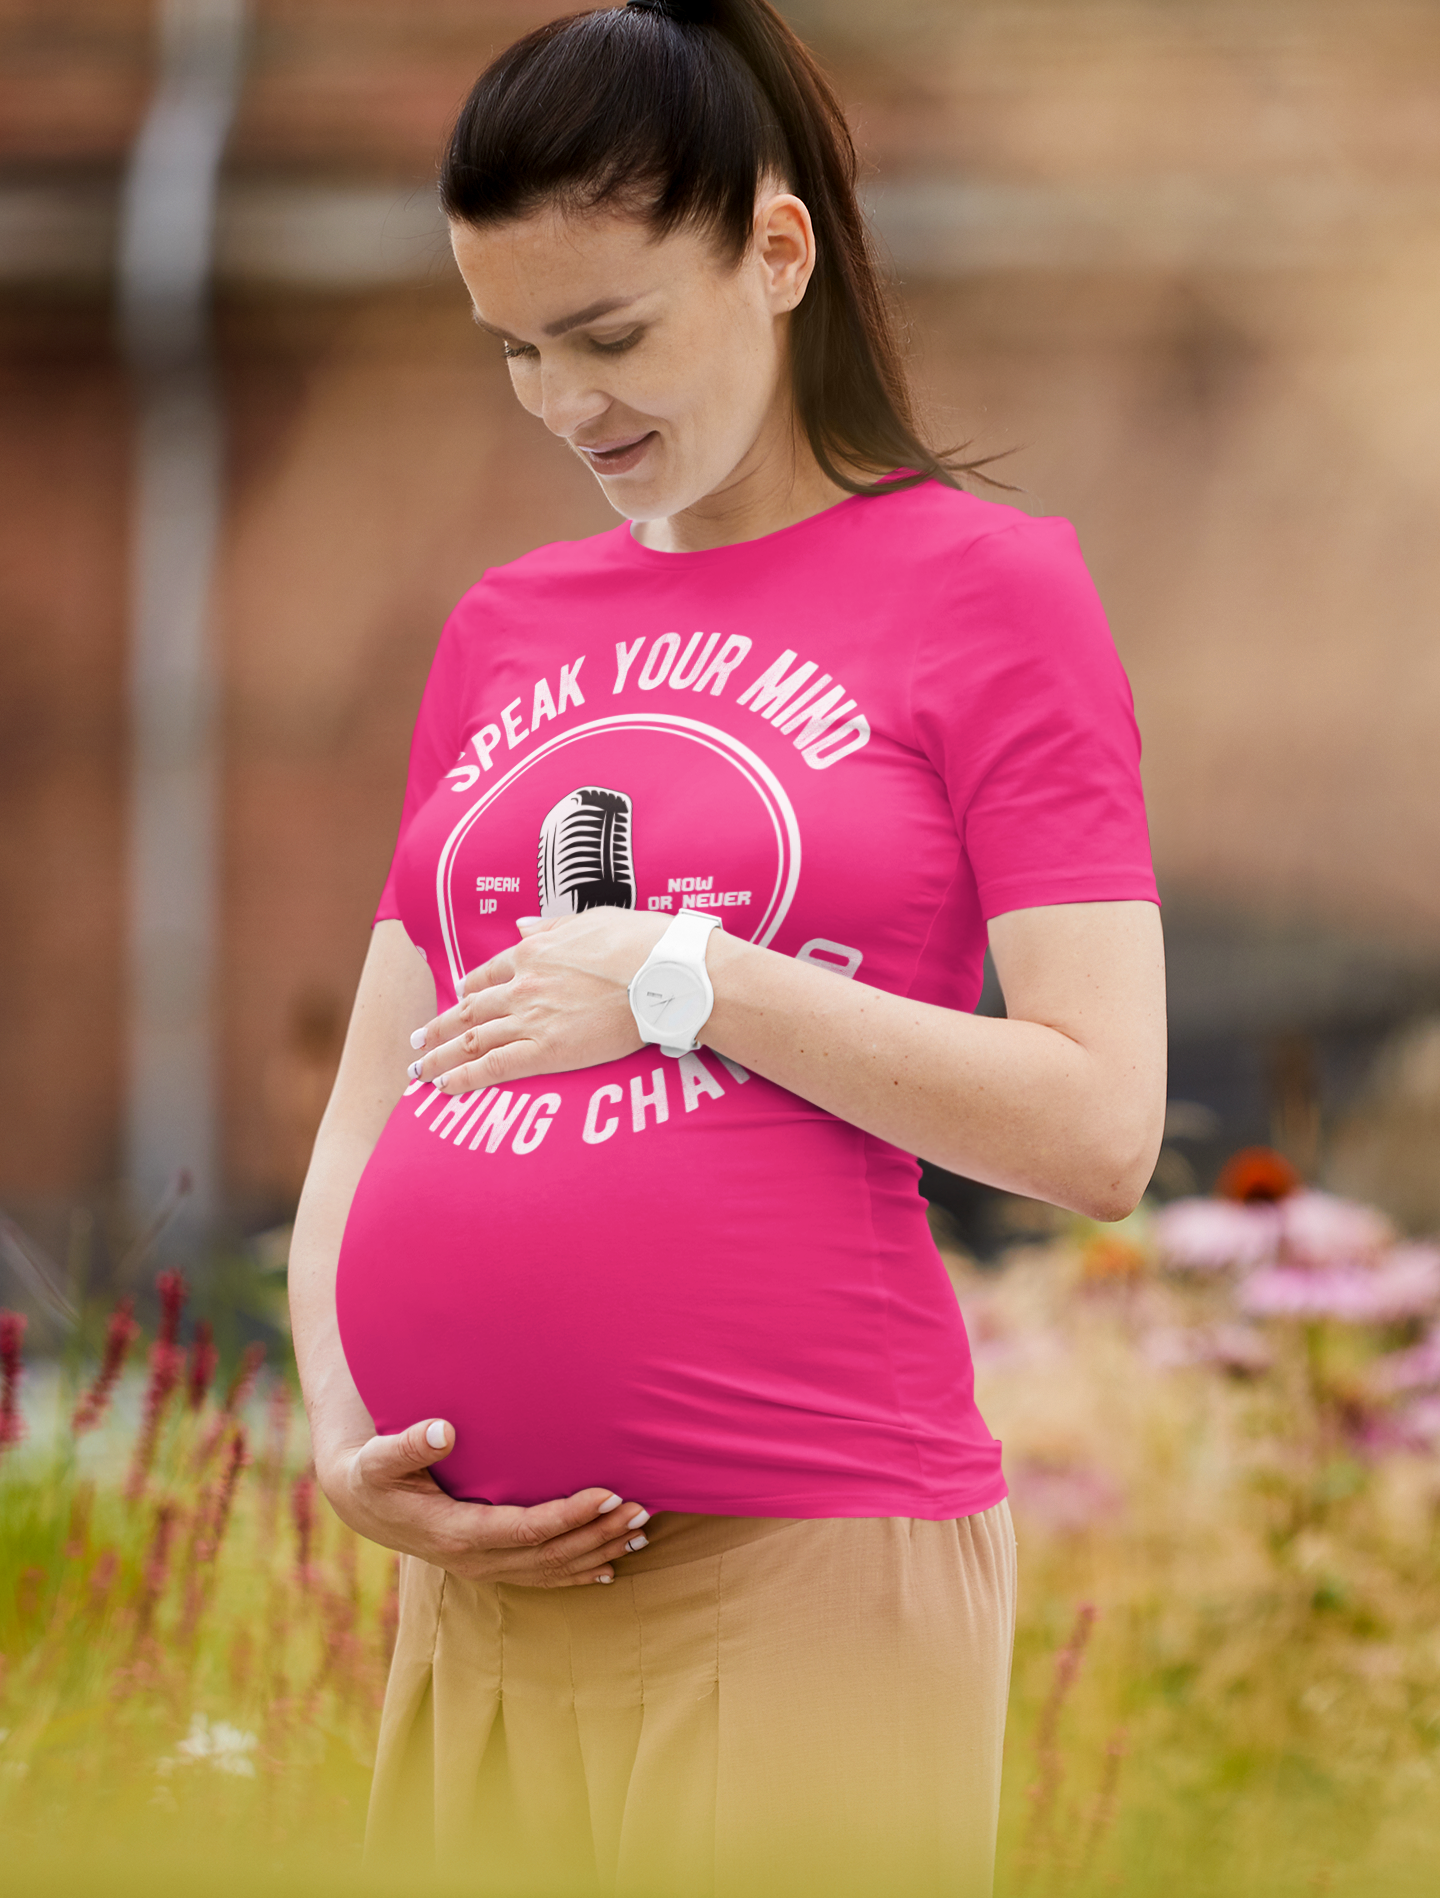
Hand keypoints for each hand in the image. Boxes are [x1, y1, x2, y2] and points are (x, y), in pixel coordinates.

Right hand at [321, 1417, 650, 1586]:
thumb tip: (442, 1429)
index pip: (525, 1531)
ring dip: (599, 1552)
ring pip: (552, 1570)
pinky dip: (579, 1573)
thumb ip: (409, 1445)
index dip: (569, 1516)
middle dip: (598, 1534)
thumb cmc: (373, 1472)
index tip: (606, 1493)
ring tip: (640, 1531)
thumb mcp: (379, 1458)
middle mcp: (474, 1559)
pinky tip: (610, 1567)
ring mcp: (484, 1567)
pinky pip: (542, 1577)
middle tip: (641, 1509)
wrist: (361, 1504)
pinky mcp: (490, 1565)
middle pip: (550, 1555)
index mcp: (454, 1533)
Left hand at [406, 907, 669, 1091]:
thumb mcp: (591, 920)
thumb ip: (552, 926)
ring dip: (439, 1056)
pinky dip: (463, 1077)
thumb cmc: (639, 942)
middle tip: (417, 1042)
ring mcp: (530, 1017)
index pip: (488, 975)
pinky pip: (493, 1066)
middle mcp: (522, 984)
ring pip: (471, 1040)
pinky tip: (444, 1087)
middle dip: (438, 1028)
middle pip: (469, 1010)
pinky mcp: (545, 1049)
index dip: (467, 990)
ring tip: (419, 1069)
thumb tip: (523, 924)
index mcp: (534, 951)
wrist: (660, 970)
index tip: (455, 1000)